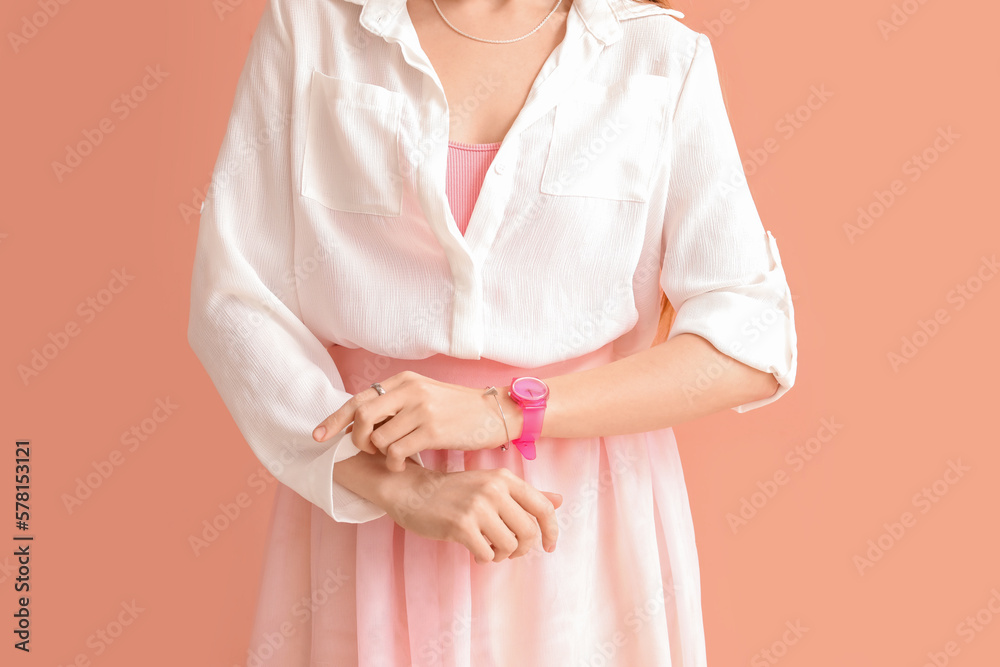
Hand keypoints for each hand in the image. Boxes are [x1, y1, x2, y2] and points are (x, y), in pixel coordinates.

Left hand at [312, 370, 523, 471]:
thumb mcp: (424, 395)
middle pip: (362, 417)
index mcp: (403, 380)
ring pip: (378, 438)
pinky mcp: (432, 430)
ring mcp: (420, 409)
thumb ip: (395, 403)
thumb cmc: (457, 408)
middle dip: (357, 440)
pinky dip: (394, 462)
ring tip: (394, 457)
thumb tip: (360, 421)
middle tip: (367, 451)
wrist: (494, 412)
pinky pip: (396, 452)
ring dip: (380, 454)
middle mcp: (409, 390)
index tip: (317, 437)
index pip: (358, 399)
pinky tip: (404, 464)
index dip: (333, 420)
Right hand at [380, 465, 562, 563]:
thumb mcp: (492, 485)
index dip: (551, 531)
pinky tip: (476, 552)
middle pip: (529, 532)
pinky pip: (487, 554)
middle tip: (508, 549)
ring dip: (502, 554)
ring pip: (510, 546)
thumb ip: (526, 495)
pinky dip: (485, 558)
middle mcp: (493, 489)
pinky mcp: (460, 525)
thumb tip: (560, 500)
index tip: (549, 546)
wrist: (414, 492)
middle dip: (522, 548)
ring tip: (490, 549)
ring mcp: (477, 506)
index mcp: (505, 478)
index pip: (543, 507)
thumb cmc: (456, 492)